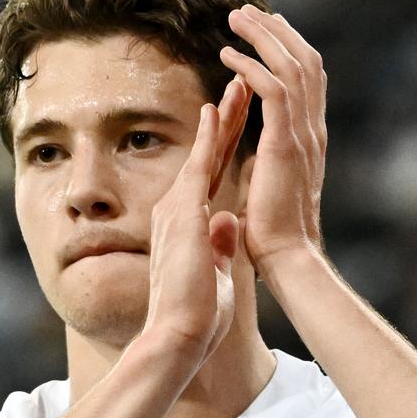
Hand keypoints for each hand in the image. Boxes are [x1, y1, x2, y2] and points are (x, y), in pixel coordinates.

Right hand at [140, 82, 248, 364]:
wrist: (176, 335)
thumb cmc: (194, 316)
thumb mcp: (213, 271)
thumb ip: (218, 244)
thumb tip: (228, 224)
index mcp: (188, 225)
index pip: (211, 175)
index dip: (225, 145)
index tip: (237, 117)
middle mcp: (177, 210)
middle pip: (207, 155)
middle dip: (226, 120)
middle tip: (240, 84)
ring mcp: (178, 208)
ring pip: (204, 151)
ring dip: (222, 116)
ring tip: (237, 82)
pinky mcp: (184, 213)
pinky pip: (199, 164)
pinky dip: (209, 136)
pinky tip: (217, 108)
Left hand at [220, 6, 327, 272]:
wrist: (286, 257)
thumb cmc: (275, 233)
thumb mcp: (274, 185)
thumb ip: (271, 160)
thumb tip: (257, 151)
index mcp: (309, 138)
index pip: (307, 79)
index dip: (289, 48)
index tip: (267, 28)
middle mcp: (311, 129)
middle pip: (305, 61)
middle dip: (276, 30)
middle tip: (247, 10)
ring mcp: (302, 135)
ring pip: (291, 66)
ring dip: (263, 37)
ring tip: (235, 19)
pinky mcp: (285, 144)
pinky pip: (273, 90)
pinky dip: (251, 67)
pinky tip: (227, 58)